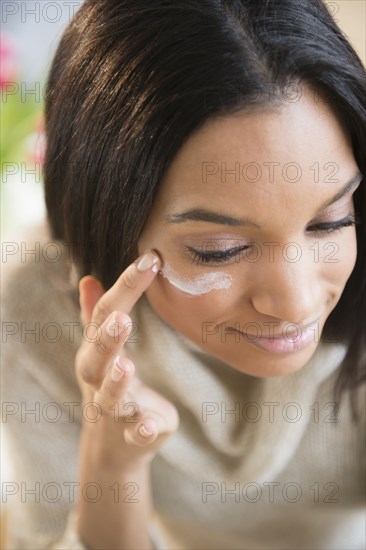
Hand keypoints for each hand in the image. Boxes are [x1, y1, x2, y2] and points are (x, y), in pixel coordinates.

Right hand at [76, 249, 178, 464]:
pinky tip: (148, 425)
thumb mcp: (102, 350)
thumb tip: (88, 278)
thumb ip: (97, 316)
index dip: (127, 286)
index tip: (151, 259)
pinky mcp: (135, 434)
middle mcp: (100, 380)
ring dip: (116, 383)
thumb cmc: (111, 387)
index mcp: (96, 354)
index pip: (107, 314)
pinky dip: (140, 430)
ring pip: (111, 398)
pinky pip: (135, 435)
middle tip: (121, 318)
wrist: (112, 447)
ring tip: (126, 365)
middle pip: (97, 360)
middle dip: (107, 339)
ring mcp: (116, 410)